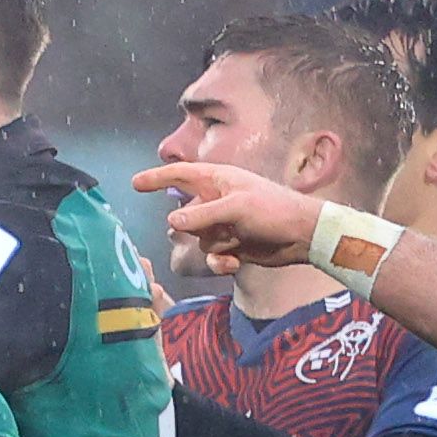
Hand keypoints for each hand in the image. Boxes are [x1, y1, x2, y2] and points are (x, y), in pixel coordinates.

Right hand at [133, 160, 319, 271]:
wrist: (301, 235)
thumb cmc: (273, 210)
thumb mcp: (235, 208)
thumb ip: (201, 214)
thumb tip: (172, 220)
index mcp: (217, 181)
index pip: (180, 175)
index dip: (157, 178)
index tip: (135, 184)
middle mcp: (217, 202)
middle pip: (185, 215)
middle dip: (195, 226)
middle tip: (221, 227)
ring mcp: (223, 225)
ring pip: (198, 239)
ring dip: (215, 244)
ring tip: (237, 241)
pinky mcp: (232, 246)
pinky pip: (212, 256)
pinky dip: (221, 260)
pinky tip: (235, 261)